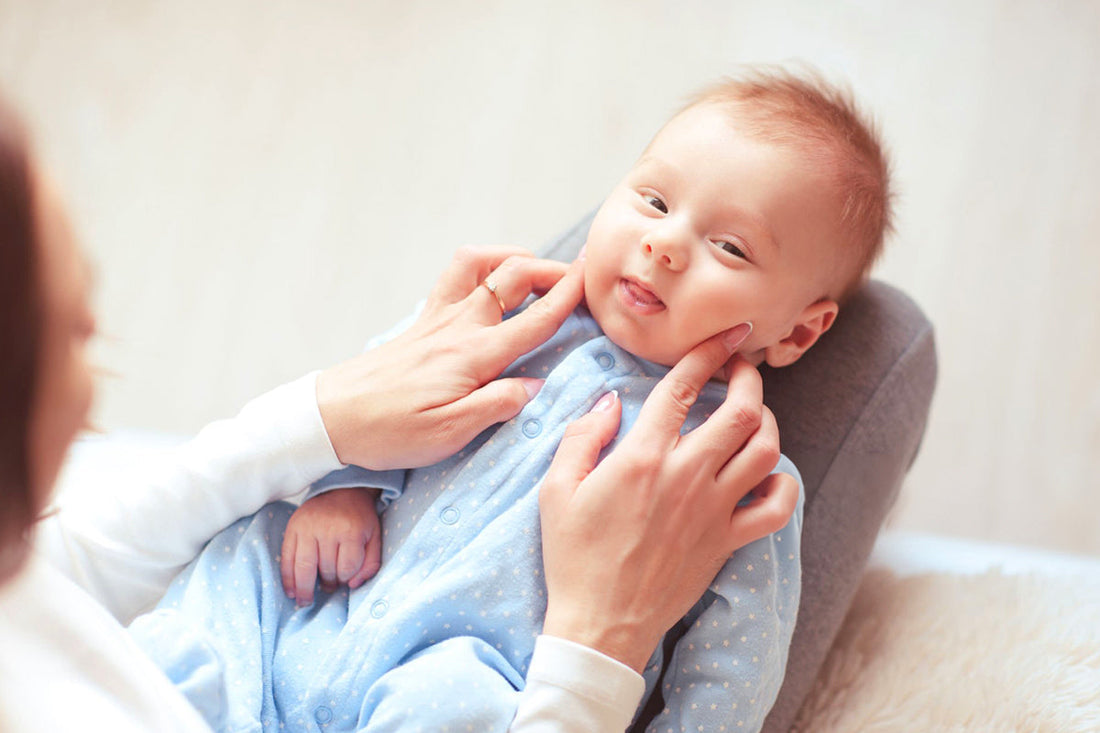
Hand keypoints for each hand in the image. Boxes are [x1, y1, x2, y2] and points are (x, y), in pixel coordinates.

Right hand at [280, 488, 382, 606]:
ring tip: (305, 601)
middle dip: (327, 584)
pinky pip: (287, 557)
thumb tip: (353, 585)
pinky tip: (291, 591)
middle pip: (325, 569)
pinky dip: (287, 578)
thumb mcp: (375, 538)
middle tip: (329, 589)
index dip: (347, 579)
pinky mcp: (293, 527)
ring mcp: (307, 527)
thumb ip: (371, 564)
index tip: (346, 579)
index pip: (347, 567)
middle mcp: (328, 528)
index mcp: (351, 530)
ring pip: (304, 566)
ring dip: (304, 588)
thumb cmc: (359, 519)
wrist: (342, 491)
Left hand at [317, 246, 584, 469]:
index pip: (536, 319)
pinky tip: (488, 282)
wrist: (331, 416)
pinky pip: (453, 276)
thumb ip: (498, 405)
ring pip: (478, 263)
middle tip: (576, 275)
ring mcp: (437, 318)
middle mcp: (459, 326)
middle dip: (550, 268)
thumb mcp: (450, 433)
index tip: (594, 276)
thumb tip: (536, 386)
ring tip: (533, 267)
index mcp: (475, 355)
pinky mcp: (421, 321)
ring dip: (511, 256)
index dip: (569, 296)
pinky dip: (479, 266)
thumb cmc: (390, 430)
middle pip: (513, 277)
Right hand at [538, 326, 799, 672]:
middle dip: (749, 377)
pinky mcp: (727, 542)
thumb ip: (582, 436)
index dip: (708, 352)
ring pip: (766, 451)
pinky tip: (768, 474)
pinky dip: (782, 485)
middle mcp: (687, 477)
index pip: (684, 387)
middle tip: (742, 367)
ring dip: (767, 422)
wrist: (601, 625)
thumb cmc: (573, 556)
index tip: (724, 335)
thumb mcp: (557, 489)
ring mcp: (713, 511)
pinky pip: (776, 509)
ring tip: (753, 413)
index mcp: (643, 457)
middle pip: (741, 411)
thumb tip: (609, 400)